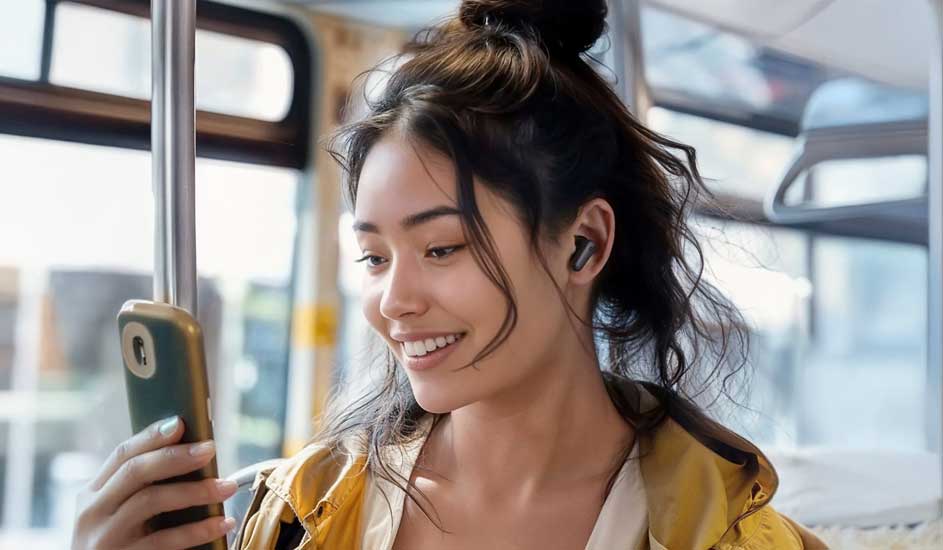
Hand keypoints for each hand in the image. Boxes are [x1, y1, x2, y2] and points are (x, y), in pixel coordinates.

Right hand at [71, 416, 237, 549]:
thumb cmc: (119, 545)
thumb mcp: (117, 514)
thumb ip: (140, 488)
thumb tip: (191, 454)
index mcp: (93, 494)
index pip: (121, 454)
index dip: (151, 436)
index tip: (180, 423)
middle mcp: (93, 513)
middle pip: (135, 471)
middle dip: (176, 456)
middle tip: (210, 449)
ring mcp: (105, 538)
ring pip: (151, 500)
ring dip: (196, 490)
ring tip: (227, 487)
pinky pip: (165, 540)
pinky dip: (198, 530)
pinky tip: (222, 523)